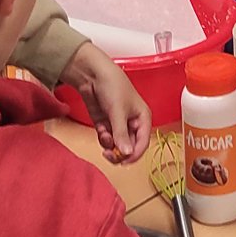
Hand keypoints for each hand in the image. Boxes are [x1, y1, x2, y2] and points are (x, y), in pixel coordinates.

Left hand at [62, 42, 151, 163]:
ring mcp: (118, 124)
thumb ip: (121, 134)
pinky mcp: (106, 123)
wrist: (92, 74)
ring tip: (104, 135)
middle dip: (119, 151)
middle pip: (130, 147)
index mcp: (143, 118)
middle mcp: (132, 123)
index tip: (123, 161)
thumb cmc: (112, 85)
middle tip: (109, 155)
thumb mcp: (118, 112)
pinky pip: (106, 139)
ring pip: (117, 145)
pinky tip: (100, 129)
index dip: (134, 154)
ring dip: (110, 144)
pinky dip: (102, 137)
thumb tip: (126, 154)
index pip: (143, 143)